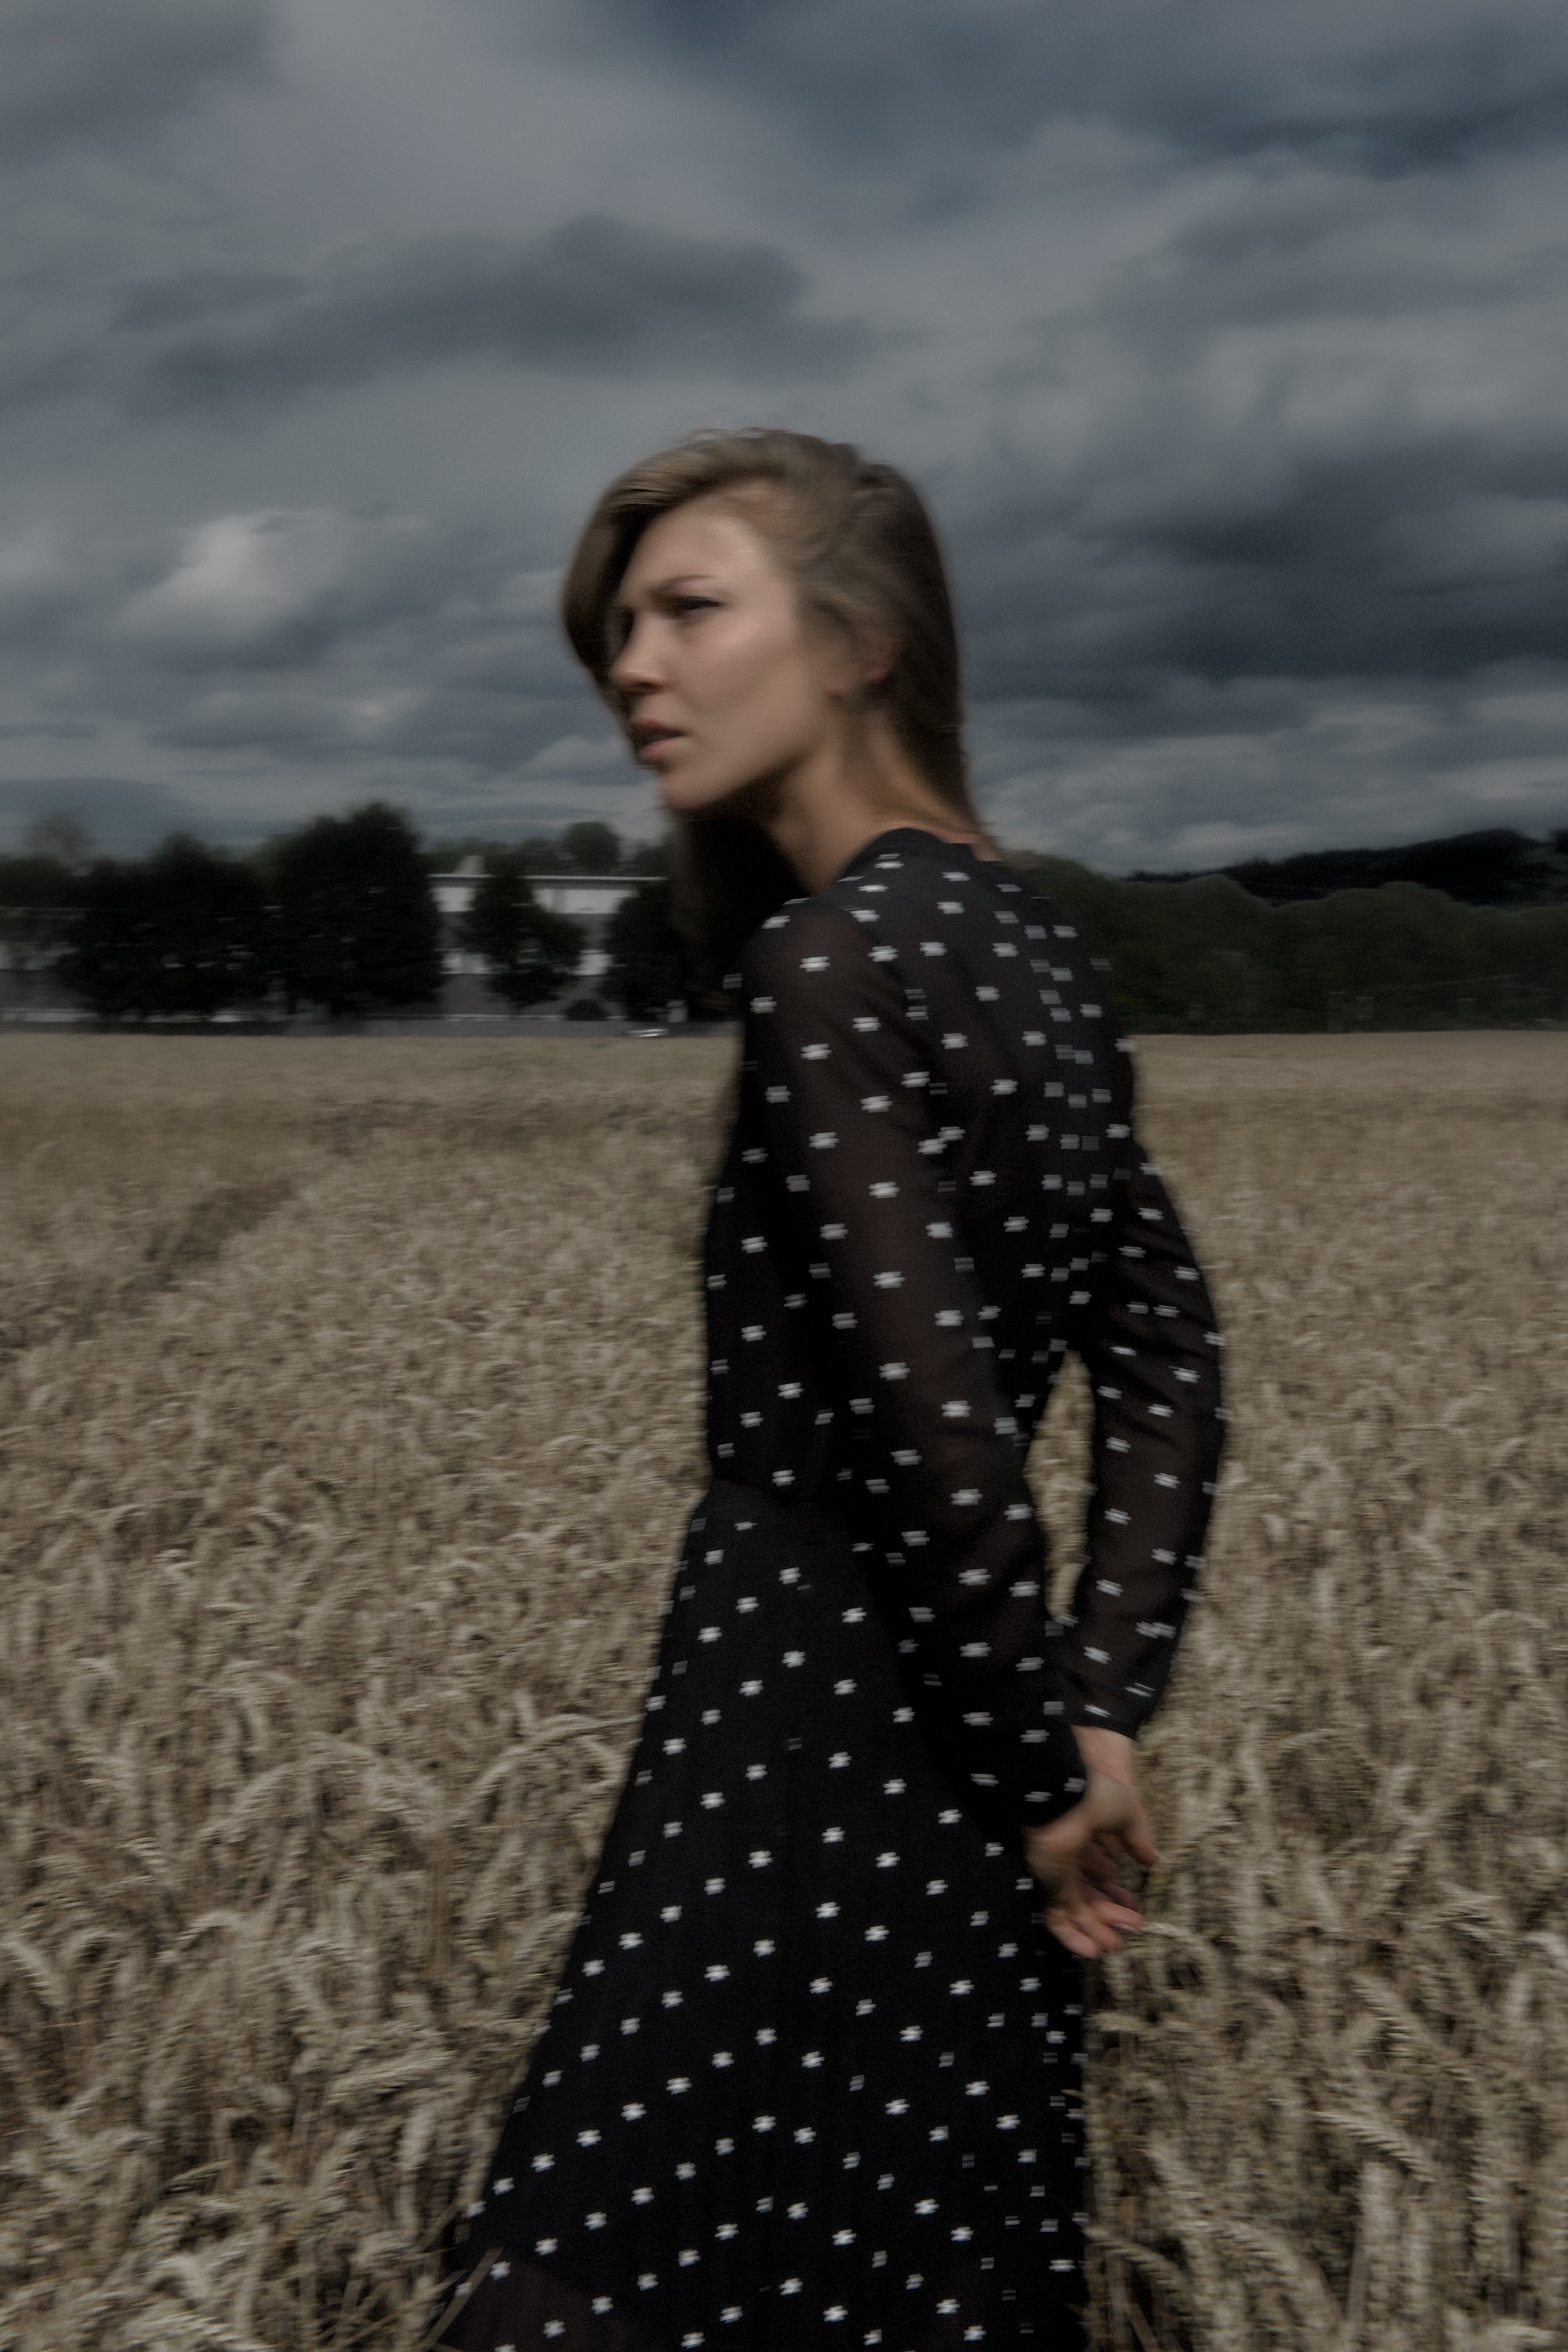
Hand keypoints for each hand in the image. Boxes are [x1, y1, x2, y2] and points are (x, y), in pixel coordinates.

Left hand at [1021, 1728, 1160, 1959]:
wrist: (1061, 1794)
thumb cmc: (1093, 1794)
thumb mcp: (1126, 1814)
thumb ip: (1138, 1839)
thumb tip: (1154, 1860)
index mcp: (1084, 1834)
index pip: (1098, 1870)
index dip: (1114, 1889)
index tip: (1133, 1904)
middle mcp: (1067, 1855)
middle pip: (1089, 1893)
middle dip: (1110, 1912)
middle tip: (1132, 1926)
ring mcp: (1056, 1870)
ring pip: (1076, 1908)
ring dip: (1095, 1929)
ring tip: (1114, 1946)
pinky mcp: (1047, 1883)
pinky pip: (1057, 1916)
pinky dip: (1073, 1935)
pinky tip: (1093, 1951)